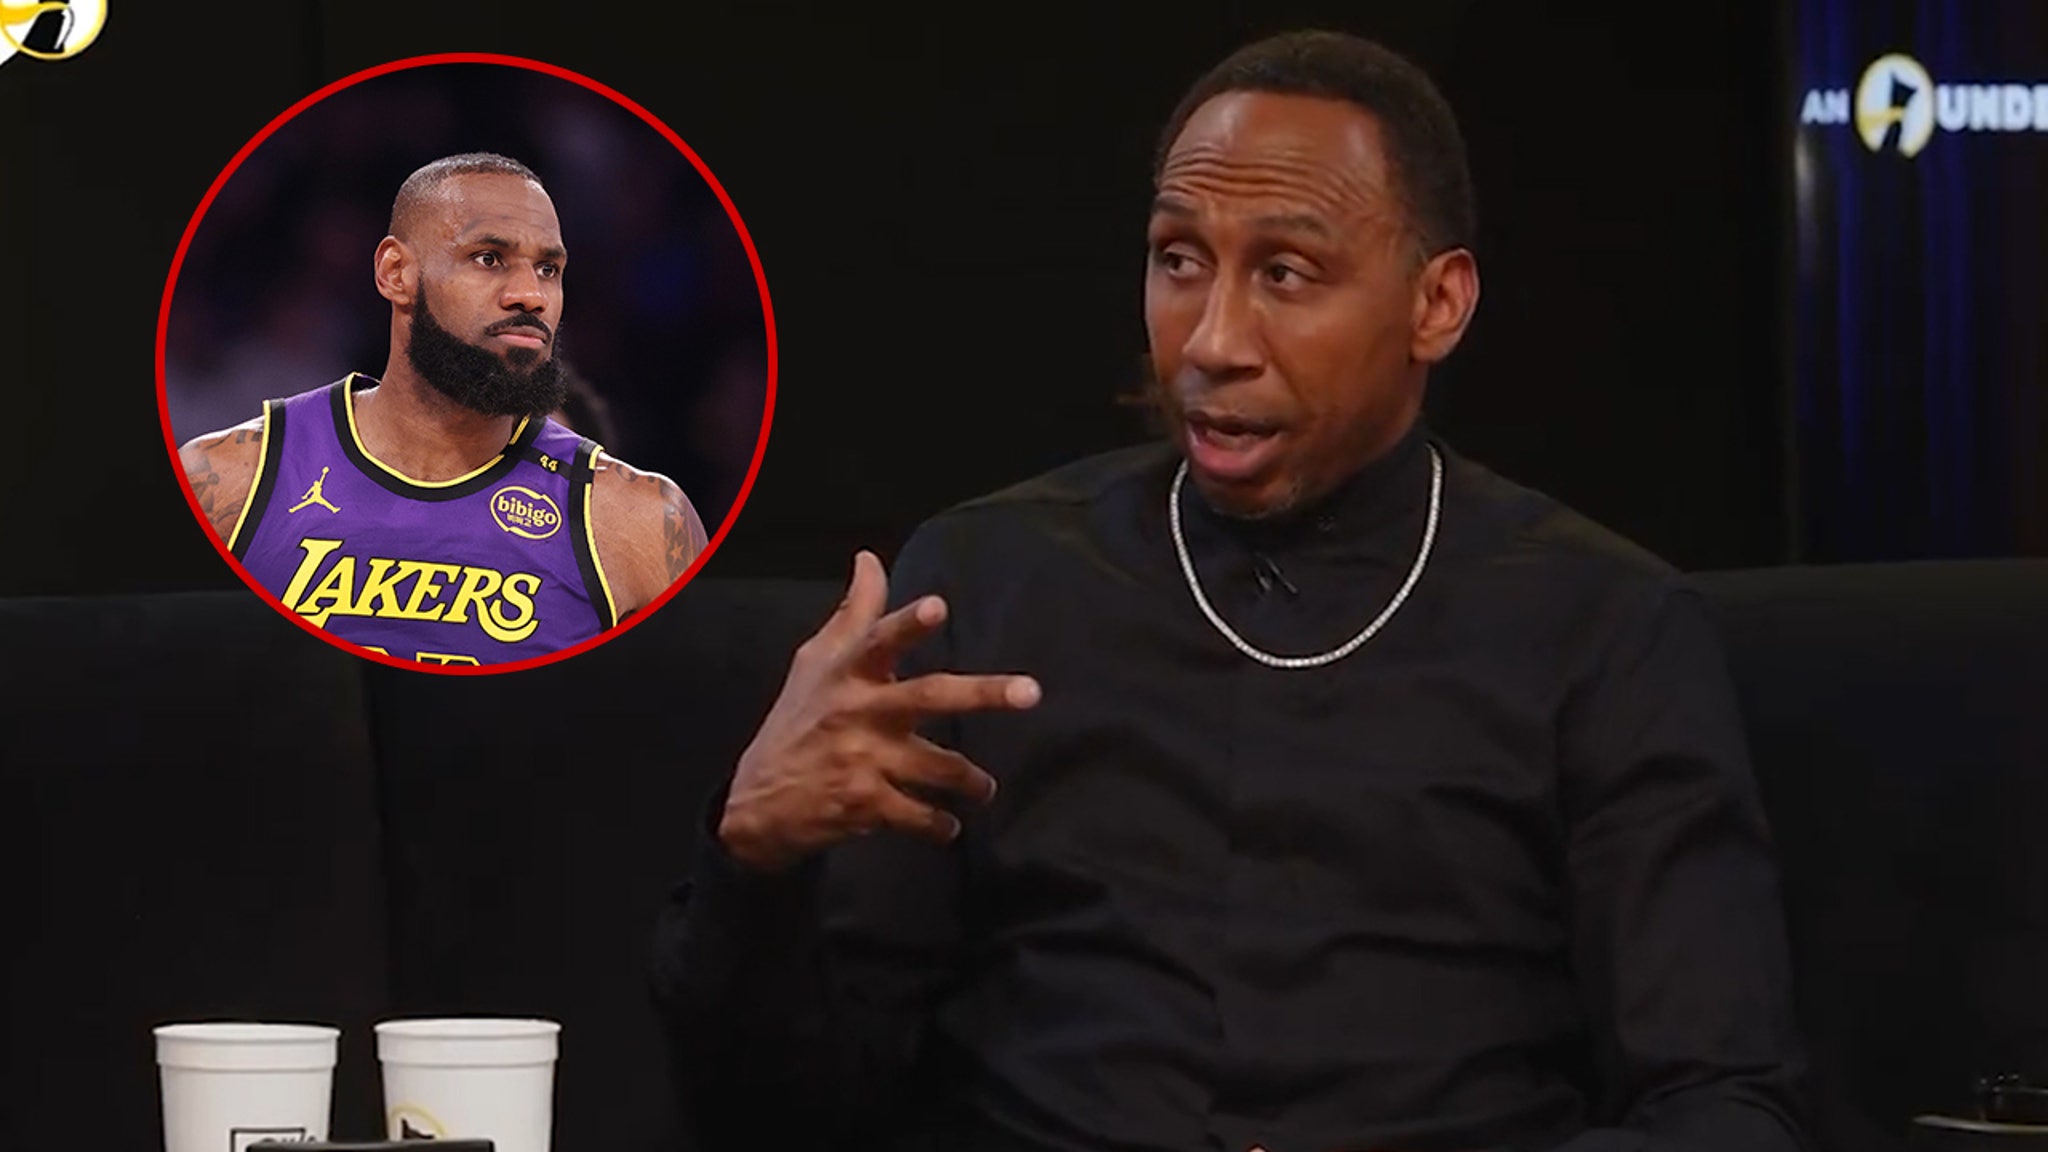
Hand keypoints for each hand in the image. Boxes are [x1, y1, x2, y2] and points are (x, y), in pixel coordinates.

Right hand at [717, 550, 1039, 871]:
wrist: (756, 806)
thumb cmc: (796, 722)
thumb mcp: (814, 663)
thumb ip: (852, 613)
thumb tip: (870, 557)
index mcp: (847, 674)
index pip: (877, 639)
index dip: (908, 623)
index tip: (939, 606)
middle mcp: (858, 713)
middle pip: (929, 697)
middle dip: (983, 694)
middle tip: (1031, 692)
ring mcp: (862, 761)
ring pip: (938, 767)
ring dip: (971, 781)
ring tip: (984, 789)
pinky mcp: (865, 806)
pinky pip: (919, 816)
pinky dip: (940, 826)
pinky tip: (948, 827)